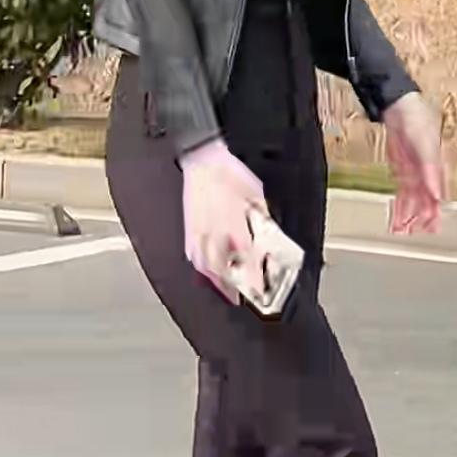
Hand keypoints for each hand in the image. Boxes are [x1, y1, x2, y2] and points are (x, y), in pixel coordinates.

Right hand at [181, 137, 268, 303]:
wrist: (202, 159)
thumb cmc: (229, 174)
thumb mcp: (256, 196)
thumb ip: (262, 220)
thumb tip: (267, 237)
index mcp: (234, 226)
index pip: (246, 262)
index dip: (254, 280)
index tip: (261, 291)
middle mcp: (214, 234)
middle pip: (223, 271)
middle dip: (234, 288)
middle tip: (242, 298)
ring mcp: (198, 233)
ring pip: (206, 267)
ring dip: (216, 282)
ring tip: (225, 291)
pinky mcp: (188, 228)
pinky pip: (193, 255)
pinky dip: (201, 267)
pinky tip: (205, 271)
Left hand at [383, 92, 448, 236]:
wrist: (399, 107)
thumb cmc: (418, 121)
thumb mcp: (426, 146)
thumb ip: (431, 172)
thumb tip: (436, 195)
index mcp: (439, 169)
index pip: (438, 197)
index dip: (435, 213)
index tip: (432, 228)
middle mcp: (428, 174)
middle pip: (426, 202)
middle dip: (421, 219)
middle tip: (416, 233)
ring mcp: (414, 173)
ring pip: (413, 200)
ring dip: (408, 215)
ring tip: (402, 230)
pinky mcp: (402, 171)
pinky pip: (402, 193)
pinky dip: (400, 205)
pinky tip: (397, 217)